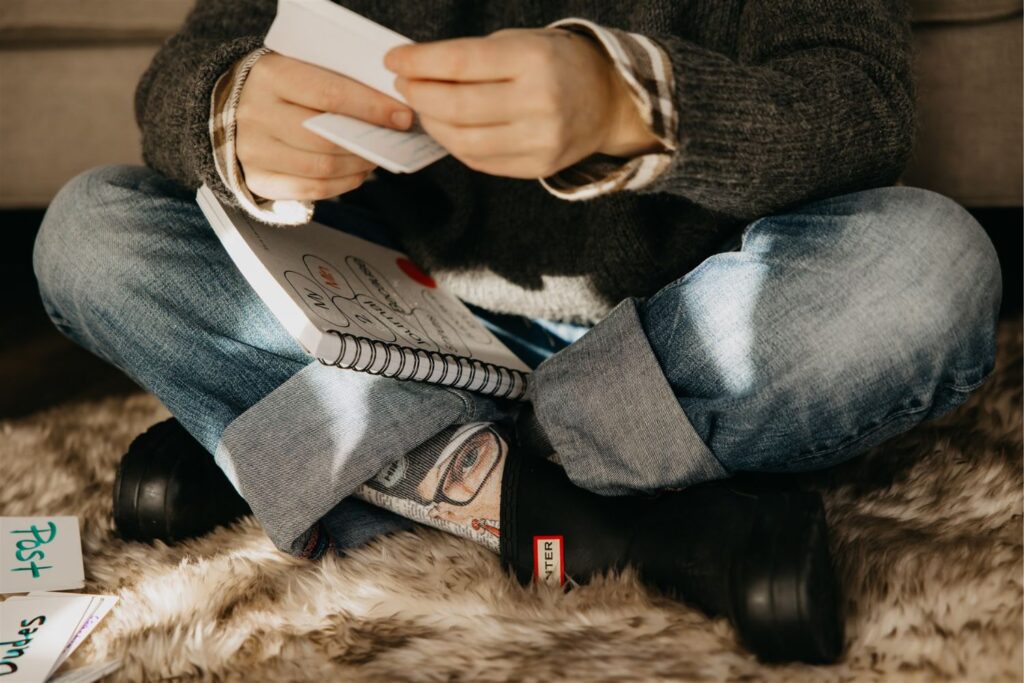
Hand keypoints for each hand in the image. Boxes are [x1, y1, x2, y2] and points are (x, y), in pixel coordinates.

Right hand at [236, 52, 413, 199]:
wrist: (233, 105)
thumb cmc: (283, 86)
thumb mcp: (301, 68)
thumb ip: (338, 81)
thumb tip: (391, 106)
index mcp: (270, 76)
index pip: (330, 95)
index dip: (371, 108)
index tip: (402, 116)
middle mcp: (256, 114)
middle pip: (325, 137)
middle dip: (367, 141)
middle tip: (393, 140)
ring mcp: (253, 150)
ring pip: (321, 167)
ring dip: (358, 165)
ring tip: (375, 156)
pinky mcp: (258, 179)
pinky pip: (310, 190)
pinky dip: (342, 185)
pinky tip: (357, 173)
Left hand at [385, 29, 660, 178]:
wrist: (609, 101)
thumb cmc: (558, 64)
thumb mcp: (521, 43)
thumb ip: (472, 57)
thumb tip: (416, 70)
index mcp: (534, 60)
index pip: (460, 61)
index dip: (419, 62)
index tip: (394, 60)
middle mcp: (539, 102)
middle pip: (456, 105)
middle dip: (419, 94)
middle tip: (404, 84)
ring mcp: (540, 140)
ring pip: (462, 140)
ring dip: (432, 123)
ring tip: (423, 107)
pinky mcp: (537, 166)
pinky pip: (479, 160)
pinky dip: (454, 144)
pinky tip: (447, 128)